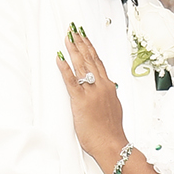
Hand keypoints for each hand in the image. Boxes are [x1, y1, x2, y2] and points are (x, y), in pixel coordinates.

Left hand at [56, 24, 126, 165]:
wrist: (111, 143)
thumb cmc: (111, 131)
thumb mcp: (113, 108)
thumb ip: (108, 96)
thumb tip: (107, 90)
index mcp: (108, 87)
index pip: (98, 62)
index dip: (90, 48)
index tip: (84, 37)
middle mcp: (101, 86)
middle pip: (90, 59)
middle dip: (81, 43)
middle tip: (74, 30)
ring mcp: (91, 92)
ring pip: (81, 65)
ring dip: (73, 50)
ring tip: (67, 37)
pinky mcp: (81, 101)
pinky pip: (71, 81)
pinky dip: (64, 68)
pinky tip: (59, 58)